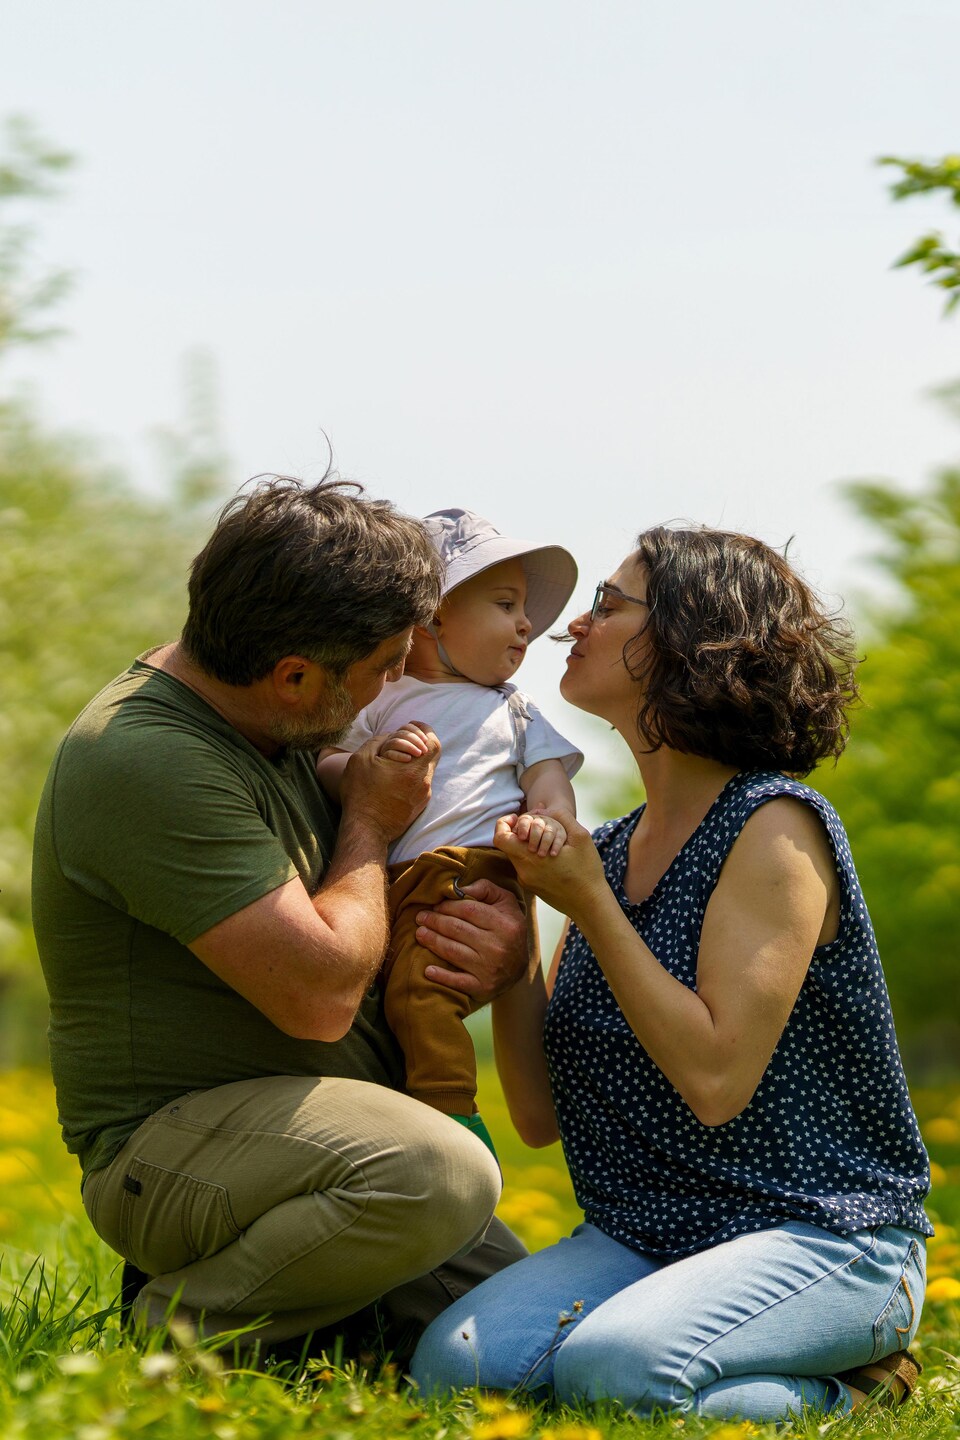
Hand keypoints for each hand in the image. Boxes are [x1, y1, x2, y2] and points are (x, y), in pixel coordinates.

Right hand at [339, 725, 440, 843]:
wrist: (366, 829)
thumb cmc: (361, 793)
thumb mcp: (361, 759)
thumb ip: (379, 741)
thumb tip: (390, 735)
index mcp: (413, 769)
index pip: (433, 743)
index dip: (425, 731)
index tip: (413, 726)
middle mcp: (424, 783)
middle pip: (432, 755)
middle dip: (419, 743)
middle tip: (405, 739)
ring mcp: (423, 796)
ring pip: (426, 769)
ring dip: (414, 760)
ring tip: (396, 758)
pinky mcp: (419, 806)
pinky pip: (420, 783)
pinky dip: (411, 774)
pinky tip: (395, 775)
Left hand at [415, 877, 527, 1003]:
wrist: (520, 967)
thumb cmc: (508, 928)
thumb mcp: (506, 903)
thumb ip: (485, 889)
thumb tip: (459, 888)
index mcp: (504, 924)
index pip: (469, 910)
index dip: (448, 906)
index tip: (435, 905)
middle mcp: (498, 946)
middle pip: (458, 930)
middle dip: (435, 922)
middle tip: (420, 918)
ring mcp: (490, 968)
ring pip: (454, 952)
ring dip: (432, 942)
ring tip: (419, 934)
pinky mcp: (483, 987)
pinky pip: (459, 982)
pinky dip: (442, 977)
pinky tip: (428, 971)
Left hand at [493, 807, 605, 919]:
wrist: (590, 904)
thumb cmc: (587, 871)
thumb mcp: (580, 837)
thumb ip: (561, 817)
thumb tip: (542, 810)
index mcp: (530, 858)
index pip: (500, 837)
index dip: (504, 824)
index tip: (517, 817)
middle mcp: (524, 871)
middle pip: (508, 845)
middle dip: (520, 832)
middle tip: (538, 828)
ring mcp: (527, 881)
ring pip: (517, 855)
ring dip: (527, 845)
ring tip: (548, 842)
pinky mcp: (532, 887)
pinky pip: (525, 867)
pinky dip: (533, 857)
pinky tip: (551, 856)